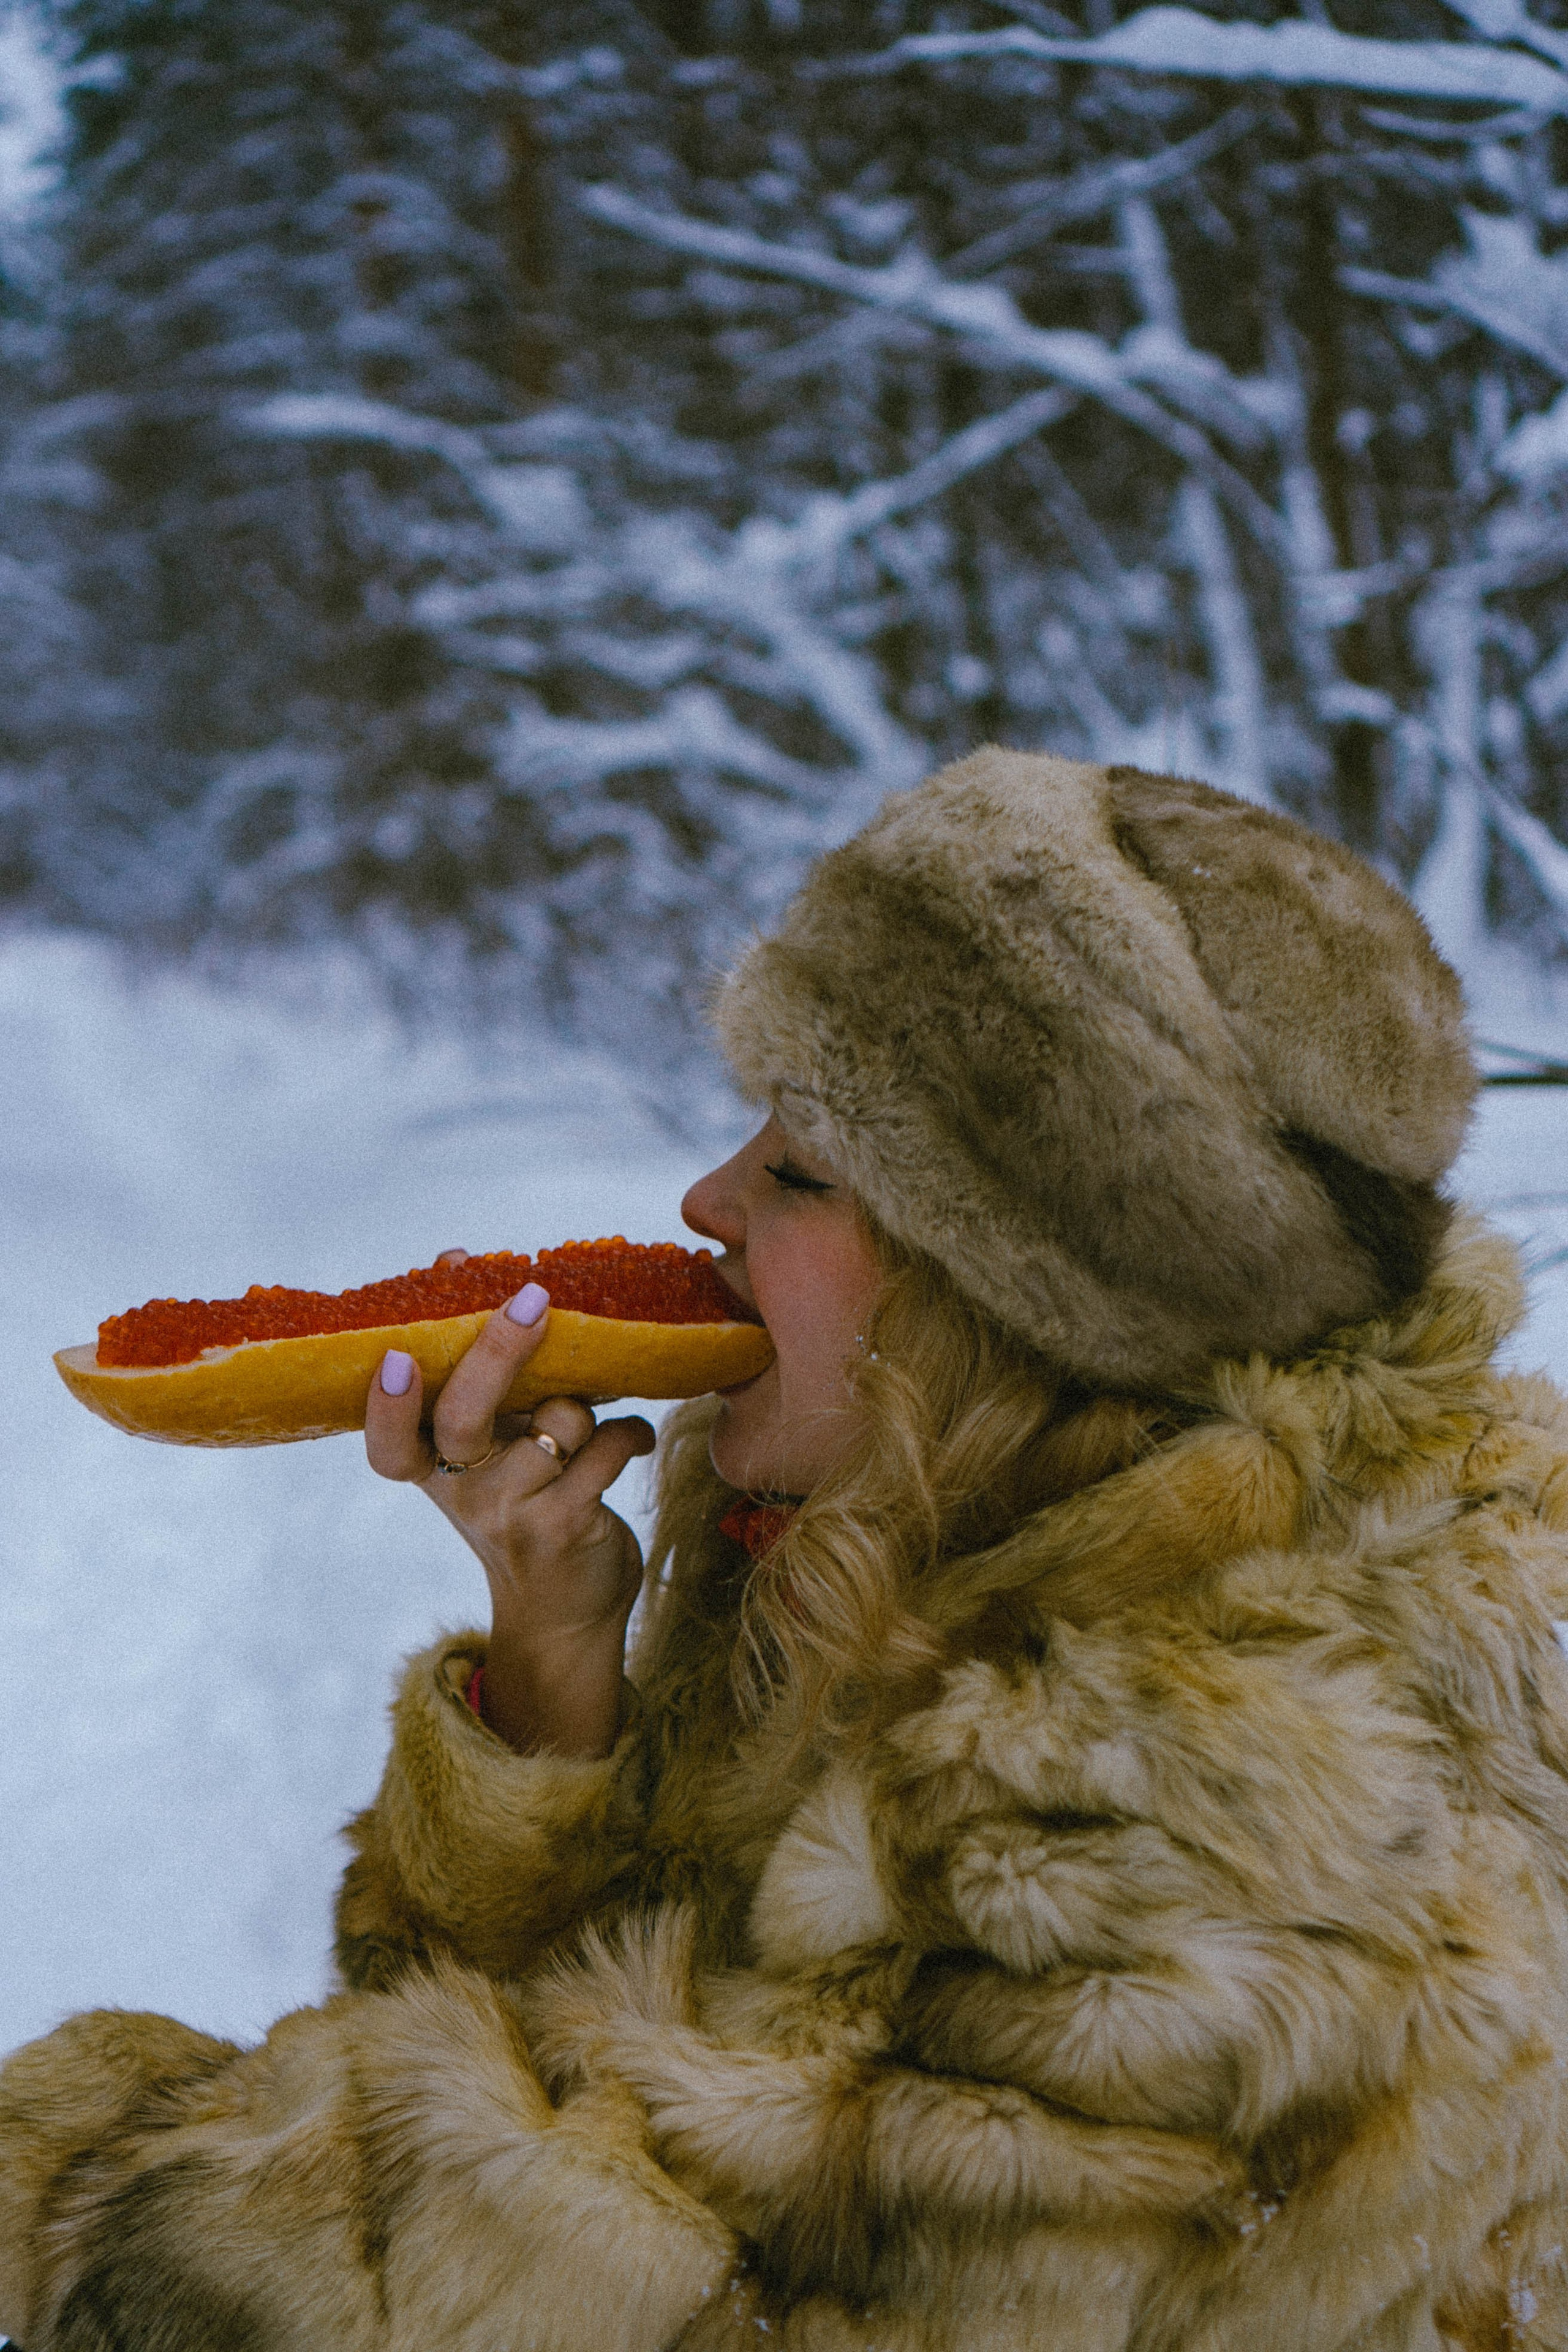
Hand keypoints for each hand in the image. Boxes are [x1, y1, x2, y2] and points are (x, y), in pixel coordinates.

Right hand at [365, 1259, 654, 1757]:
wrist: (562, 1616)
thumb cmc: (526, 1507)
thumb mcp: (489, 1448)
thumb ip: (476, 1372)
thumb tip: (451, 1259)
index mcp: (436, 1471)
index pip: (390, 1445)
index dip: (385, 1406)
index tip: (394, 1355)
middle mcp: (465, 1494)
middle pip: (465, 1416)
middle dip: (497, 1352)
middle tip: (532, 1298)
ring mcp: (514, 1513)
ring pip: (559, 1419)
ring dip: (588, 1404)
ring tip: (593, 1422)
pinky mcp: (567, 1526)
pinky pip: (607, 1447)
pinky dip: (630, 1432)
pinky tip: (634, 1441)